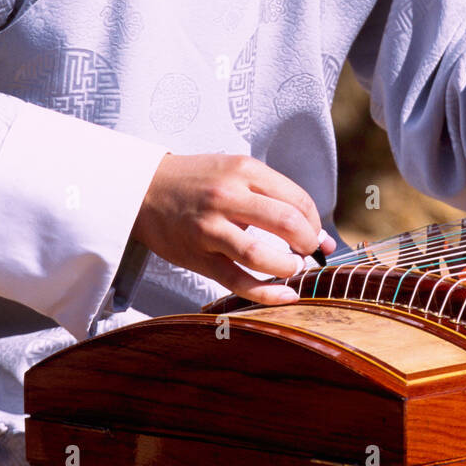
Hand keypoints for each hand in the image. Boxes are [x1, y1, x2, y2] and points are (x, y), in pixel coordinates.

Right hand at [132, 153, 335, 304]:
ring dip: (289, 267)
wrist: (143, 189)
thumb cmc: (198, 181)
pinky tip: (285, 296)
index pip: (298, 200)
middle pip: (287, 223)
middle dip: (308, 244)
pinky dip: (266, 293)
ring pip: (261, 255)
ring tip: (294, 268)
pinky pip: (237, 281)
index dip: (316, 223)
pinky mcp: (197, 256)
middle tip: (308, 252)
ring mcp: (210, 228)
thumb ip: (275, 197)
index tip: (317, 235)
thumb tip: (321, 235)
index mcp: (244, 170)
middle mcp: (227, 196)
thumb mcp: (236, 172)